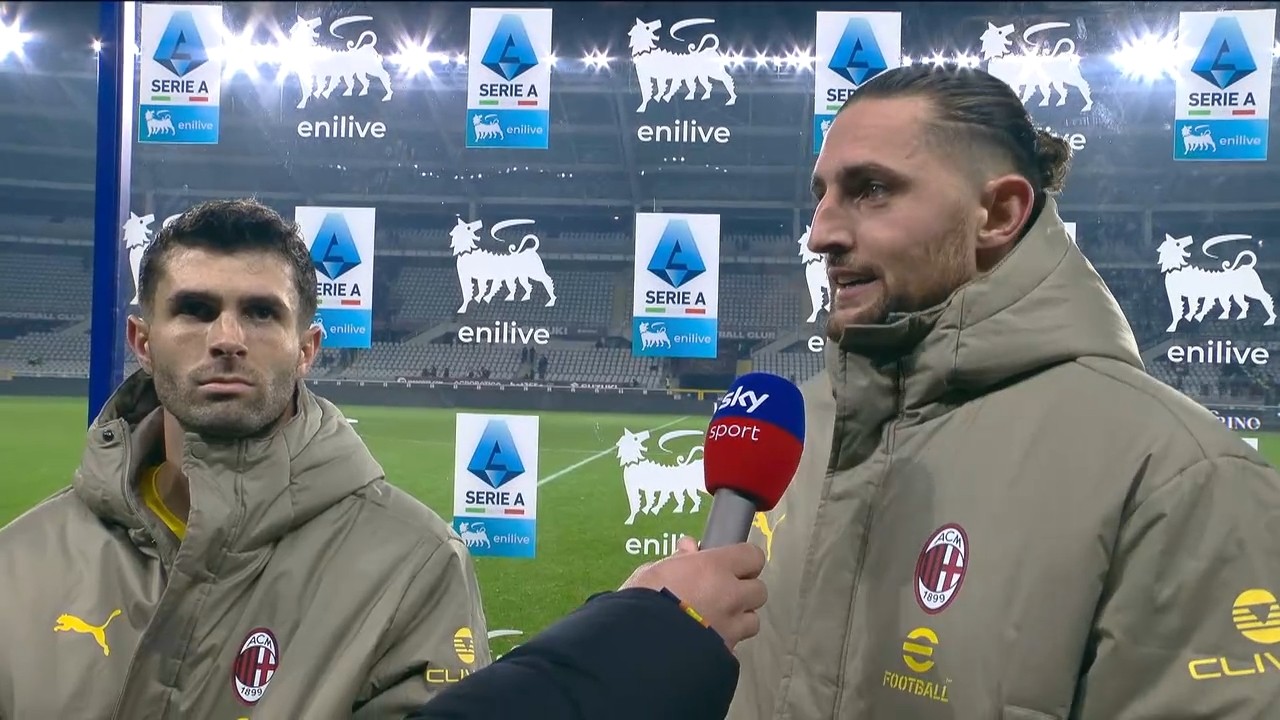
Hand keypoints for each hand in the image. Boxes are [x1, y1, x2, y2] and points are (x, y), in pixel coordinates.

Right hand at [619, 535, 766, 650]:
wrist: (640, 647)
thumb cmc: (642, 601)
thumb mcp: (654, 571)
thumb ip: (678, 560)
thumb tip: (691, 548)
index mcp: (715, 567)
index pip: (753, 556)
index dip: (744, 561)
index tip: (730, 566)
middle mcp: (731, 595)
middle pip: (759, 590)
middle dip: (743, 591)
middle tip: (721, 594)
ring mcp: (732, 627)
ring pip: (752, 621)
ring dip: (739, 619)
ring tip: (716, 622)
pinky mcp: (726, 654)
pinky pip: (735, 645)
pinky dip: (725, 642)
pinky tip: (706, 643)